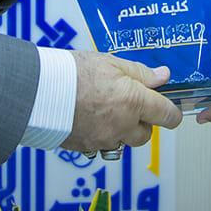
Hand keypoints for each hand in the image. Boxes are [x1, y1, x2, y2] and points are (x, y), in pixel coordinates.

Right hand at [64, 54, 181, 153]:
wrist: (38, 90)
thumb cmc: (73, 72)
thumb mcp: (111, 62)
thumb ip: (140, 73)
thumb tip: (163, 77)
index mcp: (133, 102)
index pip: (167, 116)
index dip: (171, 113)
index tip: (169, 109)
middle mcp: (122, 125)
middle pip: (145, 135)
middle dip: (142, 122)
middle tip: (129, 105)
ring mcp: (103, 139)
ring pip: (122, 142)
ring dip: (120, 130)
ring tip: (104, 110)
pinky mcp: (86, 147)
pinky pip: (101, 146)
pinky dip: (100, 135)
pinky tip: (88, 118)